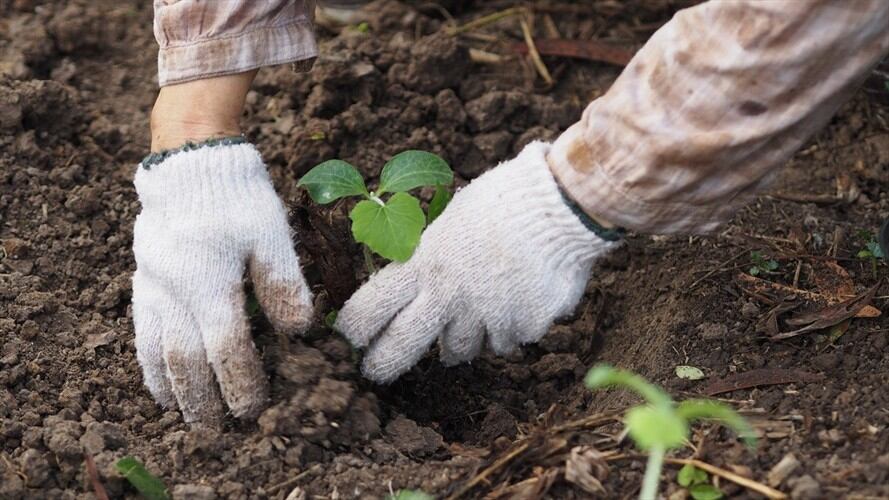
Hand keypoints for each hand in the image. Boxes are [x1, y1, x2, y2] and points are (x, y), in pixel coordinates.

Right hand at [132, 143, 312, 422]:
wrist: (192, 161)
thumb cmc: (237, 196)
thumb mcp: (271, 233)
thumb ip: (283, 283)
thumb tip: (299, 330)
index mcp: (208, 281)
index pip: (226, 347)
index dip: (241, 382)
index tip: (253, 409)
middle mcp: (174, 290)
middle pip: (186, 359)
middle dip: (204, 398)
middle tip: (217, 430)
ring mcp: (153, 285)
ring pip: (157, 349)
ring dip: (172, 387)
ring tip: (182, 417)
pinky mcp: (144, 278)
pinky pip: (140, 329)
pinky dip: (147, 361)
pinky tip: (156, 380)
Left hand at [336, 142, 615, 382]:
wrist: (561, 206)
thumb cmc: (504, 201)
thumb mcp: (453, 220)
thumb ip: (432, 255)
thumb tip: (418, 280)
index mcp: (423, 263)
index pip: (372, 306)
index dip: (355, 327)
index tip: (351, 337)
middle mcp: (448, 296)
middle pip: (402, 346)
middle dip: (383, 363)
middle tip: (375, 372)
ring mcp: (485, 318)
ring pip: (460, 349)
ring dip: (461, 338)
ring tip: (473, 311)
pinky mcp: (520, 329)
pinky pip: (506, 340)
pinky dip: (507, 328)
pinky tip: (518, 297)